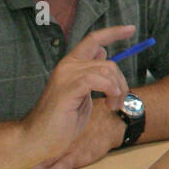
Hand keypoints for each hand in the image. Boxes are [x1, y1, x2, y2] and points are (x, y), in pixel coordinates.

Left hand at [12, 106, 124, 168]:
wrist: (111, 122)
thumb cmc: (90, 123)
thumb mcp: (69, 123)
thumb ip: (55, 130)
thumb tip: (35, 137)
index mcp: (52, 134)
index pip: (28, 144)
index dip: (11, 153)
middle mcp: (56, 141)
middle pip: (32, 155)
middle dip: (15, 166)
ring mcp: (67, 148)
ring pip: (45, 162)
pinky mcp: (81, 155)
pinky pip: (66, 164)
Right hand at [20, 24, 134, 168]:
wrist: (38, 139)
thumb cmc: (62, 121)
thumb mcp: (83, 95)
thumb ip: (93, 76)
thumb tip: (103, 53)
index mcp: (71, 65)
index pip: (93, 40)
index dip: (113, 33)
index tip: (131, 29)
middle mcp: (68, 65)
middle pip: (107, 61)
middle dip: (121, 81)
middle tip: (119, 101)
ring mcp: (66, 75)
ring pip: (106, 70)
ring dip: (117, 90)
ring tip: (112, 106)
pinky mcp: (68, 88)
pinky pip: (97, 80)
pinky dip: (109, 90)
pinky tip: (109, 103)